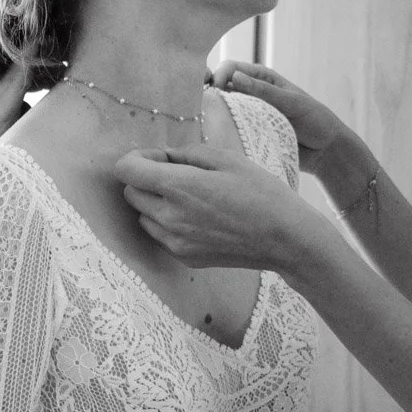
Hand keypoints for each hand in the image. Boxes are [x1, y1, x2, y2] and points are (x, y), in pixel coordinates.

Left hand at [114, 143, 324, 272]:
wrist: (285, 239)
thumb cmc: (261, 193)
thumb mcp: (228, 158)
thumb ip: (188, 153)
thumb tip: (165, 156)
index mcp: (178, 187)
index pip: (126, 170)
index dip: (137, 158)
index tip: (159, 157)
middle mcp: (170, 217)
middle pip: (130, 193)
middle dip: (144, 179)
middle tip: (175, 173)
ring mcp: (175, 242)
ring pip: (143, 217)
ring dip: (154, 203)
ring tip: (188, 197)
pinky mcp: (185, 258)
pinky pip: (160, 236)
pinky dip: (167, 223)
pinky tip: (197, 217)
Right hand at [212, 61, 344, 172]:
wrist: (325, 151)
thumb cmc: (314, 120)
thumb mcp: (292, 102)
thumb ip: (264, 91)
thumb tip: (235, 77)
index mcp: (261, 78)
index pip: (231, 68)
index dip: (220, 74)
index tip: (217, 88)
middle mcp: (250, 94)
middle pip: (220, 88)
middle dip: (208, 92)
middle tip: (202, 104)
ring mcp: (247, 115)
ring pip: (220, 109)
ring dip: (212, 113)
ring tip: (206, 121)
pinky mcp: (247, 134)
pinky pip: (228, 130)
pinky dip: (219, 130)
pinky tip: (214, 135)